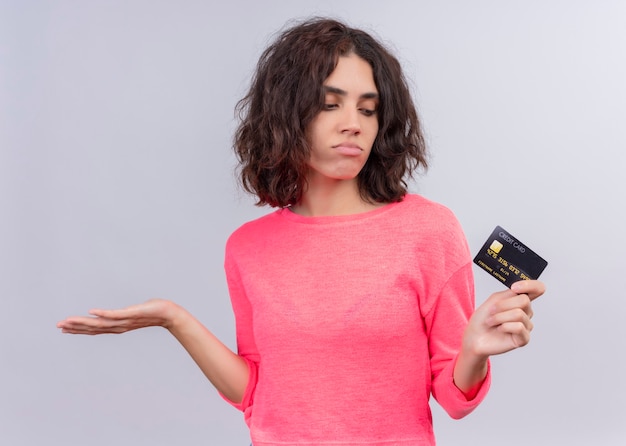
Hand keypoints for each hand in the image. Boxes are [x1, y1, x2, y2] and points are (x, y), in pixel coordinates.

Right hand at [57, 298, 177, 334]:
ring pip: (100, 323)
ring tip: (68, 321)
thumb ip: (124, 315)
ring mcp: (124, 321)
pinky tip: (92, 311)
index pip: (95, 329)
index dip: (79, 329)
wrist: (169, 314)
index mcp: (118, 326)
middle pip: (93, 328)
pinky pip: (115, 314)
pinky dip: (103, 314)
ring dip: (83, 322)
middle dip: (75, 327)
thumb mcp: (134, 314)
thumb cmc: (153, 312)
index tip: (64, 328)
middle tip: (58, 326)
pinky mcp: (131, 314)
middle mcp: (119, 326)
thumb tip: (119, 313)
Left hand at [463, 280, 545, 357]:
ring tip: (491, 322)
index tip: (514, 287)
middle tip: (491, 311)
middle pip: (524, 300)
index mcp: (520, 301)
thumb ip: (509, 294)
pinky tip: (499, 329)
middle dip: (503, 305)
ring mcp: (526, 326)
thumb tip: (520, 291)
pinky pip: (519, 327)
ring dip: (499, 317)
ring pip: (519, 314)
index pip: (538, 289)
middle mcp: (526, 313)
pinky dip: (504, 327)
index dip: (530, 285)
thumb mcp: (494, 300)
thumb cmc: (483, 319)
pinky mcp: (524, 339)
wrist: (474, 336)